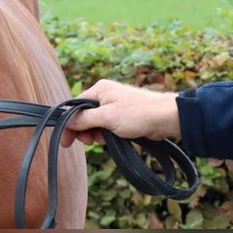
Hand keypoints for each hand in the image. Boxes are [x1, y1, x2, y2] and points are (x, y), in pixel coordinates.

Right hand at [60, 79, 181, 147]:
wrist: (166, 117)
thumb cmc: (137, 113)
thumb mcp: (106, 117)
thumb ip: (84, 119)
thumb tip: (66, 120)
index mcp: (99, 89)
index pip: (76, 106)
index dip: (70, 123)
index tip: (66, 140)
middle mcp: (105, 95)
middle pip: (85, 114)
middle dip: (84, 130)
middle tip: (88, 143)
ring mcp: (115, 105)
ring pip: (96, 121)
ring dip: (95, 133)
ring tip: (101, 142)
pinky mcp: (124, 115)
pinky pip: (108, 125)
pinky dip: (106, 133)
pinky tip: (109, 140)